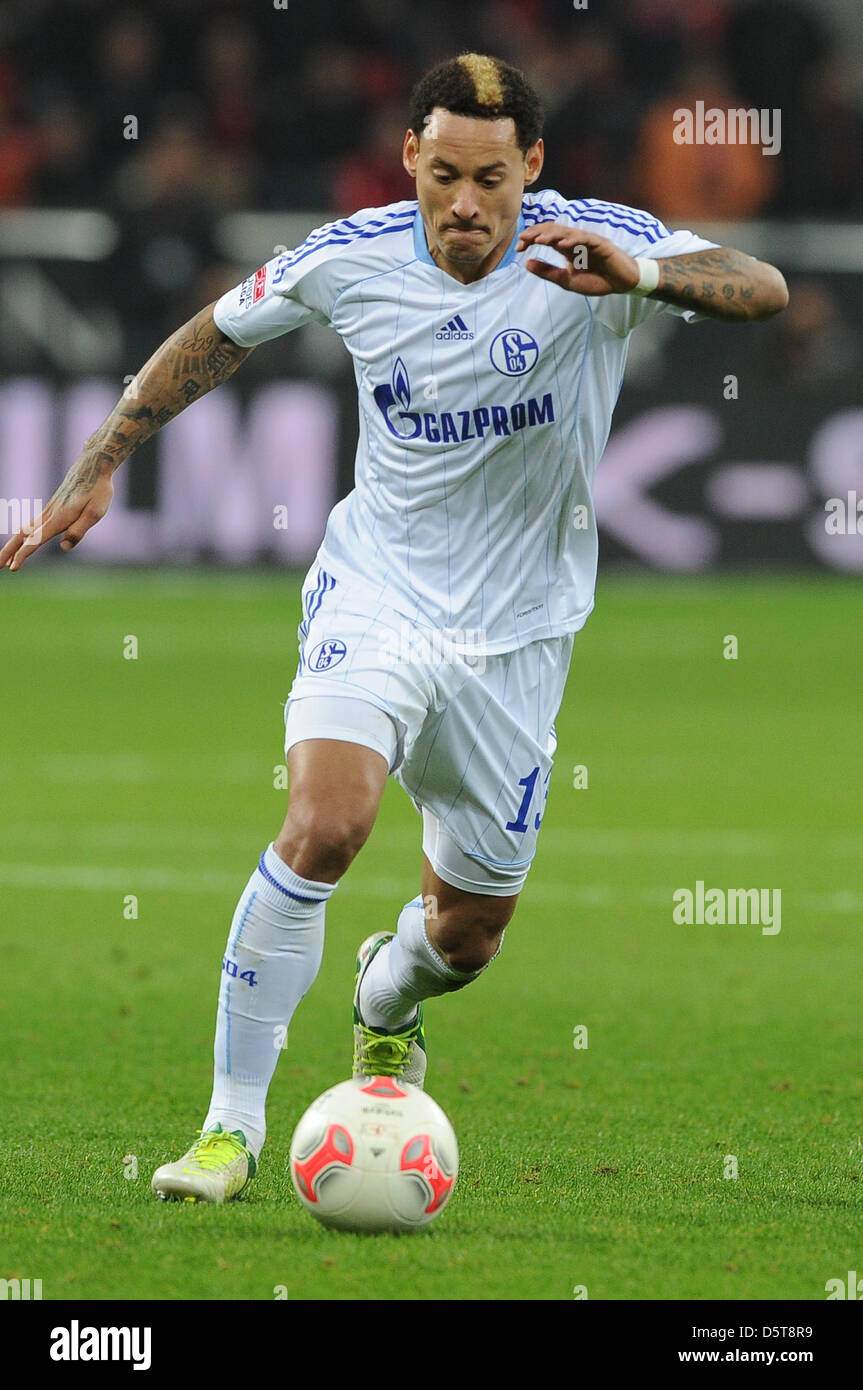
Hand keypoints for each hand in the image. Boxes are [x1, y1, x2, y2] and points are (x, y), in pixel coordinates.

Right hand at [0, 459, 113, 571]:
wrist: (94, 466)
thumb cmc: (98, 490)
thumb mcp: (95, 512)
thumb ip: (78, 530)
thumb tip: (64, 547)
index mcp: (59, 518)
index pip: (36, 540)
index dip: (24, 555)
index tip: (13, 568)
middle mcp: (50, 514)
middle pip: (23, 535)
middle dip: (9, 551)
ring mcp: (49, 510)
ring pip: (25, 529)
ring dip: (13, 545)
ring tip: (6, 559)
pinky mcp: (53, 507)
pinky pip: (33, 524)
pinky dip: (23, 535)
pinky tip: (22, 542)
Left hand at [516, 222, 641, 295]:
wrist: (621, 283)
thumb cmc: (597, 280)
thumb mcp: (566, 280)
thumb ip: (548, 271)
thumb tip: (526, 263)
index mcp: (567, 247)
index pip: (546, 237)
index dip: (531, 239)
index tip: (518, 247)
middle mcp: (575, 240)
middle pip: (553, 230)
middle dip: (536, 233)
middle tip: (522, 239)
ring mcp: (587, 240)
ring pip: (566, 232)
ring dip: (551, 235)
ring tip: (537, 240)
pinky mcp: (600, 243)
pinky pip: (584, 238)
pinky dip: (573, 240)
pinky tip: (561, 244)